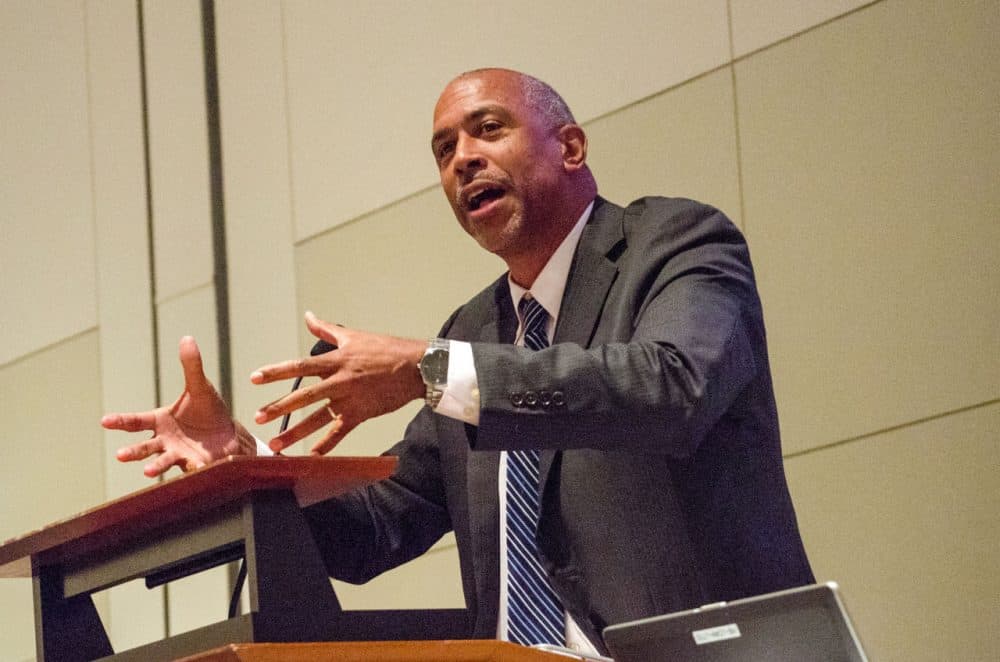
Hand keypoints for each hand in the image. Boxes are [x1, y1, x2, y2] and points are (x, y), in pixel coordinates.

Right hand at [102, 336, 255, 477]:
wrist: (228, 433)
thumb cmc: (208, 411)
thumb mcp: (199, 387)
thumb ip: (191, 366)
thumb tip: (187, 338)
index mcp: (160, 421)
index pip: (135, 421)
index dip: (120, 421)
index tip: (105, 421)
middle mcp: (164, 440)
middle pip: (144, 447)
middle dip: (132, 452)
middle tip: (120, 455)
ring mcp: (178, 454)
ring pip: (162, 461)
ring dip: (154, 466)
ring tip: (147, 472)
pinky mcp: (195, 464)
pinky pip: (191, 467)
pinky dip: (192, 468)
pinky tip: (194, 467)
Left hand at [251, 311, 425, 454]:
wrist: (415, 367)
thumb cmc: (386, 349)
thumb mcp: (354, 336)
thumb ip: (326, 330)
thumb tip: (309, 317)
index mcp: (336, 360)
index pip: (299, 366)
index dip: (276, 372)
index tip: (255, 378)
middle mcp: (340, 380)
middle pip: (304, 396)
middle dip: (279, 407)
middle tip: (258, 417)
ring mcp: (350, 399)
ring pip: (318, 418)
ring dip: (296, 432)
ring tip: (277, 444)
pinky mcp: (361, 413)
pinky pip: (340, 432)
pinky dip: (326, 445)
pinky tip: (311, 456)